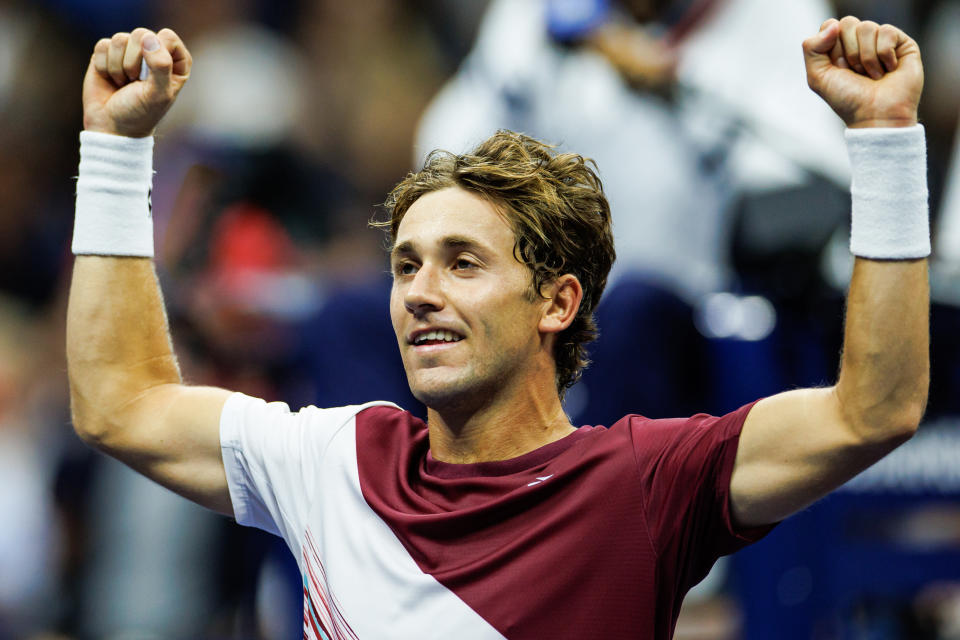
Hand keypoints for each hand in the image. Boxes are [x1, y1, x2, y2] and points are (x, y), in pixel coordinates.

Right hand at [82, 28, 191, 137]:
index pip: (168, 37)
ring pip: (120, 39)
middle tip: (136, 83)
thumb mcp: (159, 94)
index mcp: (175, 61)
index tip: (154, 76)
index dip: (158, 53)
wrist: (112, 126)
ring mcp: (129, 52)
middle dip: (135, 62)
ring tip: (124, 83)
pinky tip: (110, 79)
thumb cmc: (141, 113)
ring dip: (119, 67)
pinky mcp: (107, 53)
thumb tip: (148, 38)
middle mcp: (153, 53)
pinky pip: (103, 45)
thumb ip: (161, 65)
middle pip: (142, 34)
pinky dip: (104, 66)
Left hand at [803, 17, 922, 127]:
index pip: (830, 25)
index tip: (839, 69)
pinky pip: (887, 31)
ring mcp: (880, 41)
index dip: (832, 47)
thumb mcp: (817, 77)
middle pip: (848, 23)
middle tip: (856, 73)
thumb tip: (833, 24)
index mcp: (837, 47)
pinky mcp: (902, 43)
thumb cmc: (847, 99)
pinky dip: (884, 55)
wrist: (876, 115)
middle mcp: (859, 41)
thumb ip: (811, 48)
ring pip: (867, 27)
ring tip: (872, 75)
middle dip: (849, 53)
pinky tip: (888, 70)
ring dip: (866, 58)